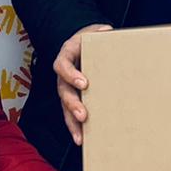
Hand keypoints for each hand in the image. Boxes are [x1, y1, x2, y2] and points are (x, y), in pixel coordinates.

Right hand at [56, 24, 112, 145]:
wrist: (85, 43)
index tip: (83, 82)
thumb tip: (107, 31)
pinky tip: (81, 138)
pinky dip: (75, 127)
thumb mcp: (94, 31)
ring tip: (80, 135)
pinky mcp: (74, 97)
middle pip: (63, 91)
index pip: (62, 65)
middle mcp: (63, 74)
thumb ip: (100, 32)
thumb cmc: (90, 38)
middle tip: (84, 114)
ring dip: (72, 121)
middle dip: (73, 104)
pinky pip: (71, 113)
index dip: (71, 74)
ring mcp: (67, 87)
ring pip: (65, 106)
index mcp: (66, 55)